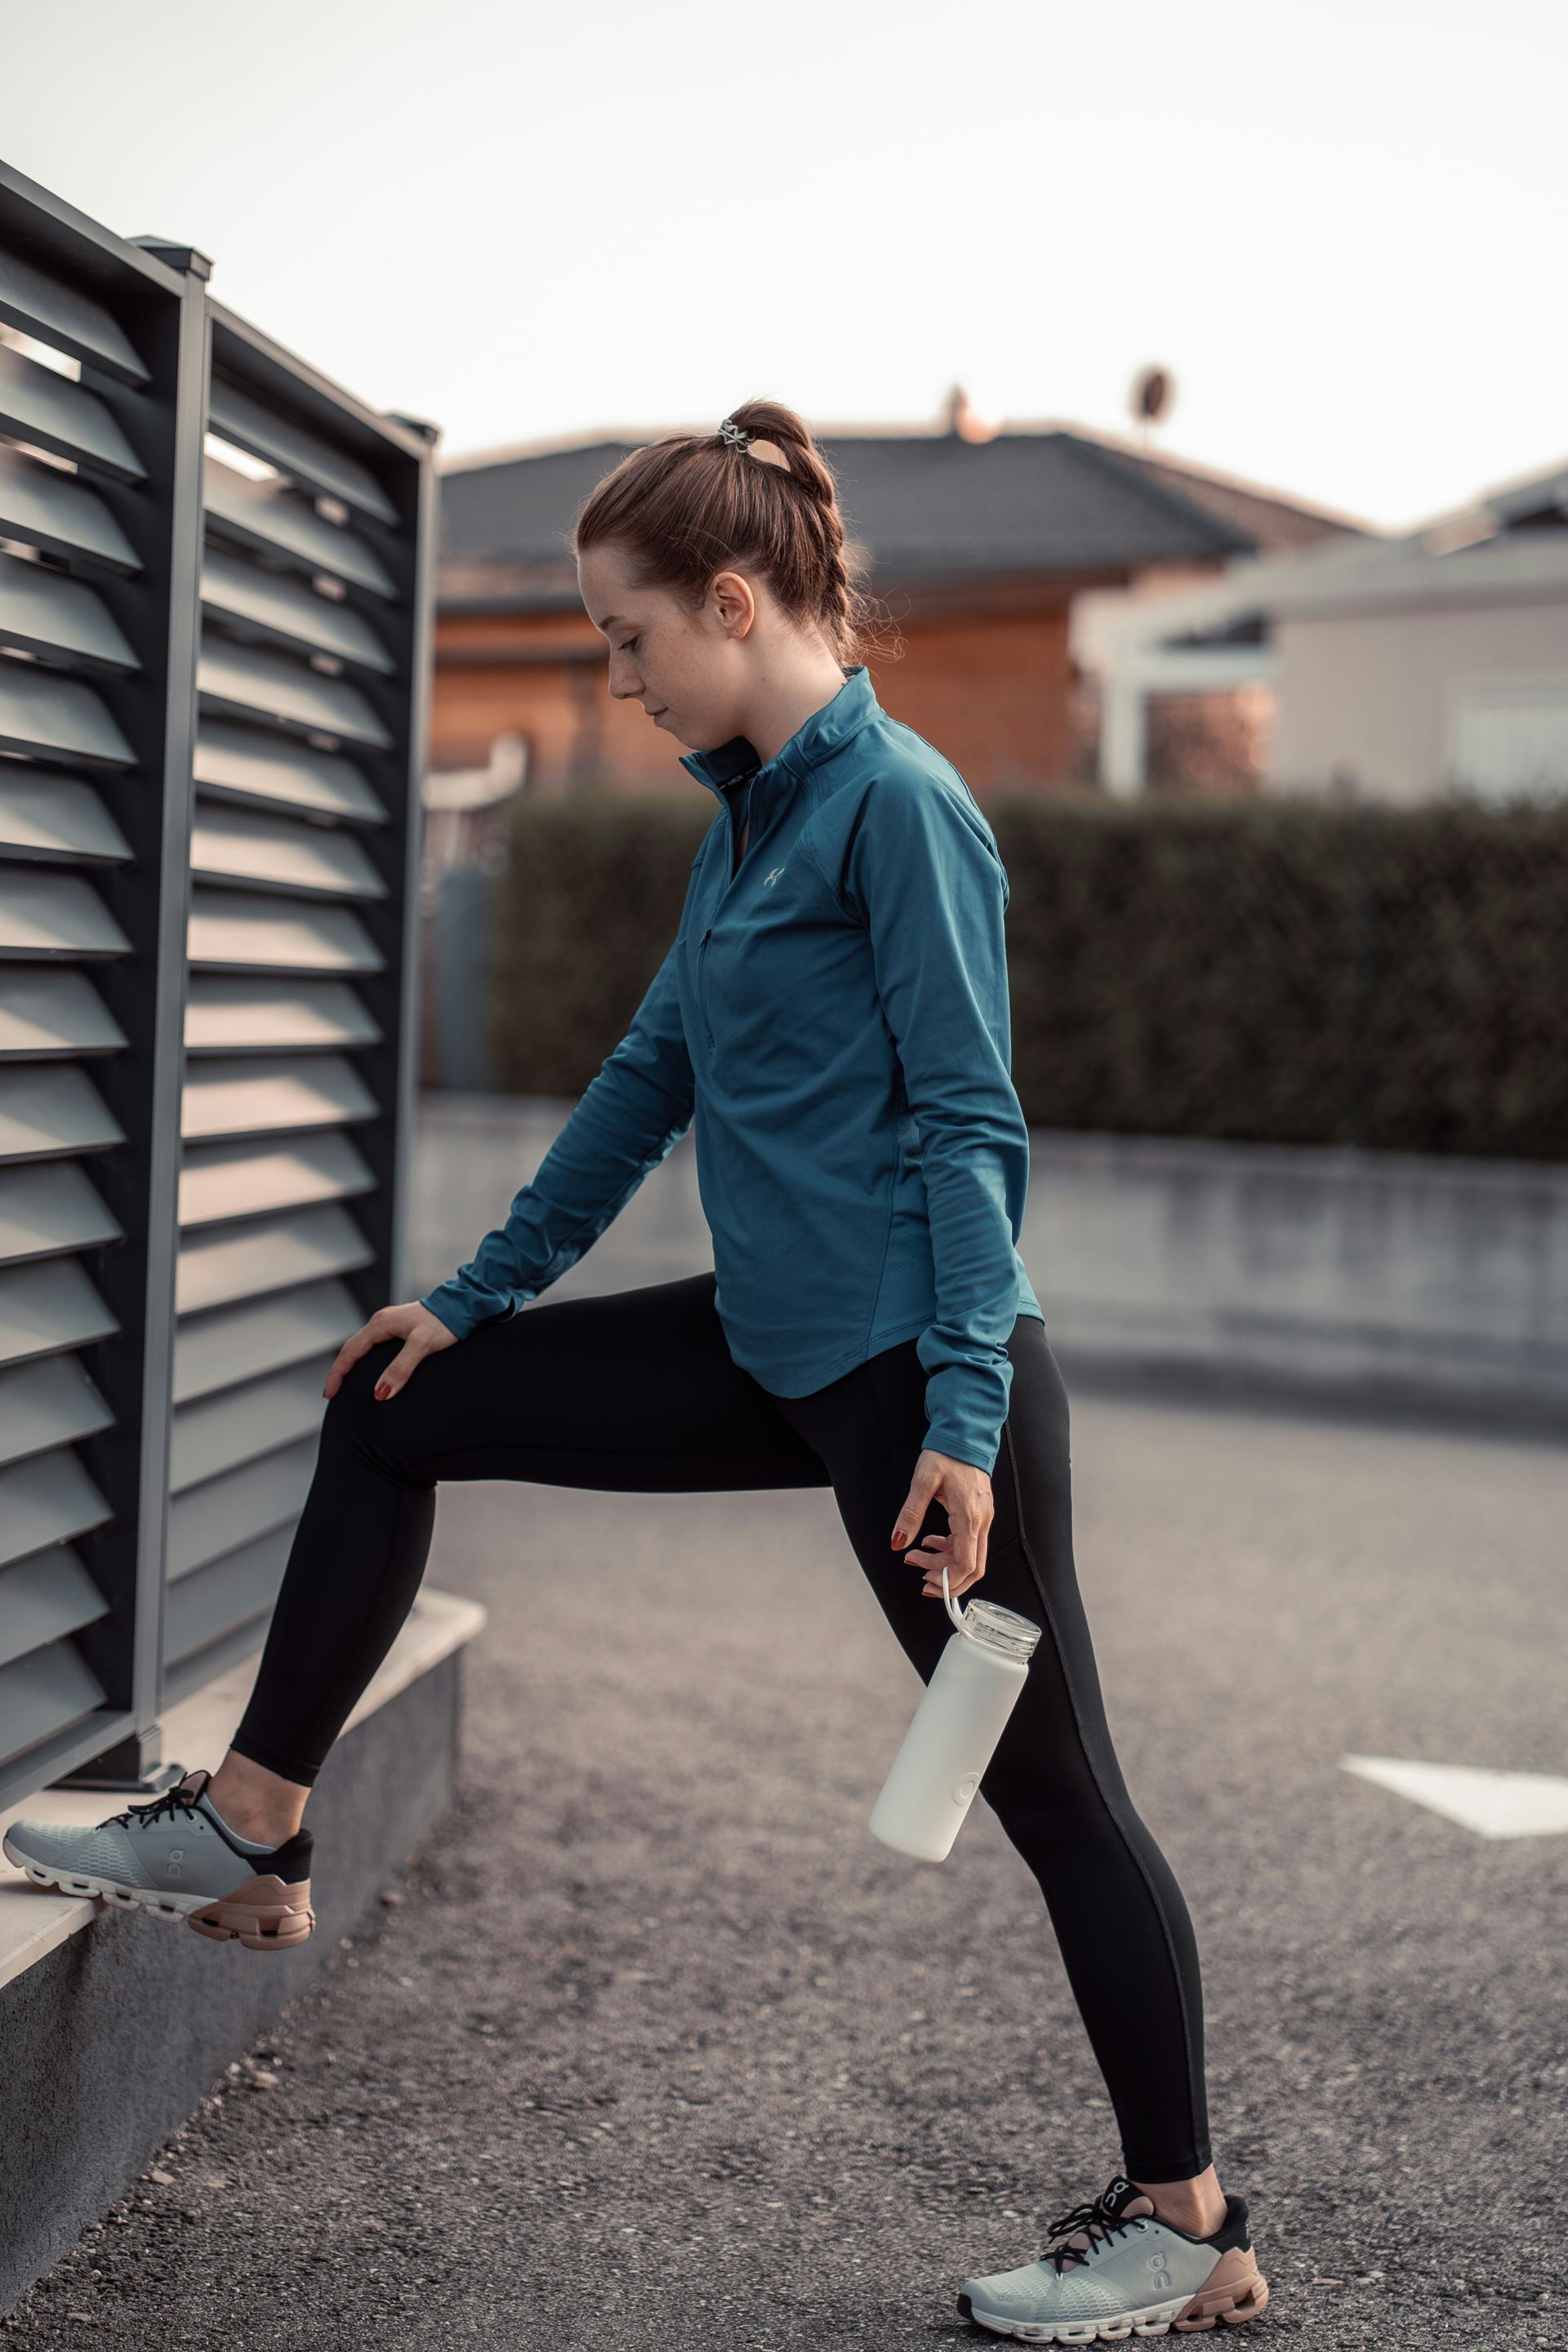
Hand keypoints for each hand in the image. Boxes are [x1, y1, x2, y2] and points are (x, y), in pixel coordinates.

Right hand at [322, 1301, 458, 1403]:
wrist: (462, 1305)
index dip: (337, 1374)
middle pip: (351, 1349)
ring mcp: (389, 1325)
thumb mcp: (422, 1346)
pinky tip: (369, 1371)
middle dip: (339, 1371)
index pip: (350, 1352)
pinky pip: (374, 1347)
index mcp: (380, 1324)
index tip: (329, 1394)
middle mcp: (380, 1323)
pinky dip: (365, 1360)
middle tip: (332, 1393)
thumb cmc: (444, 1323)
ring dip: (351, 1365)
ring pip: (362, 1347)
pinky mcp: (399, 1329)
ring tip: (345, 1385)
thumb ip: (401, 1368)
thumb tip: (380, 1393)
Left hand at [889, 1449, 993, 1601]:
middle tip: (922, 1579)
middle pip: (973, 1568)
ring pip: (970, 1557)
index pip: (966, 1564)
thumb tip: (899, 1541)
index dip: (947, 1580)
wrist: (964, 1436)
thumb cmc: (947, 1455)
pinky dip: (949, 1549)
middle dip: (948, 1580)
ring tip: (916, 1556)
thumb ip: (911, 1514)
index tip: (926, 1580)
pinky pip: (968, 1542)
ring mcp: (982, 1519)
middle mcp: (980, 1522)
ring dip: (944, 1564)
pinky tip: (930, 1542)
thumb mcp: (923, 1482)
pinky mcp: (978, 1515)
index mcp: (969, 1517)